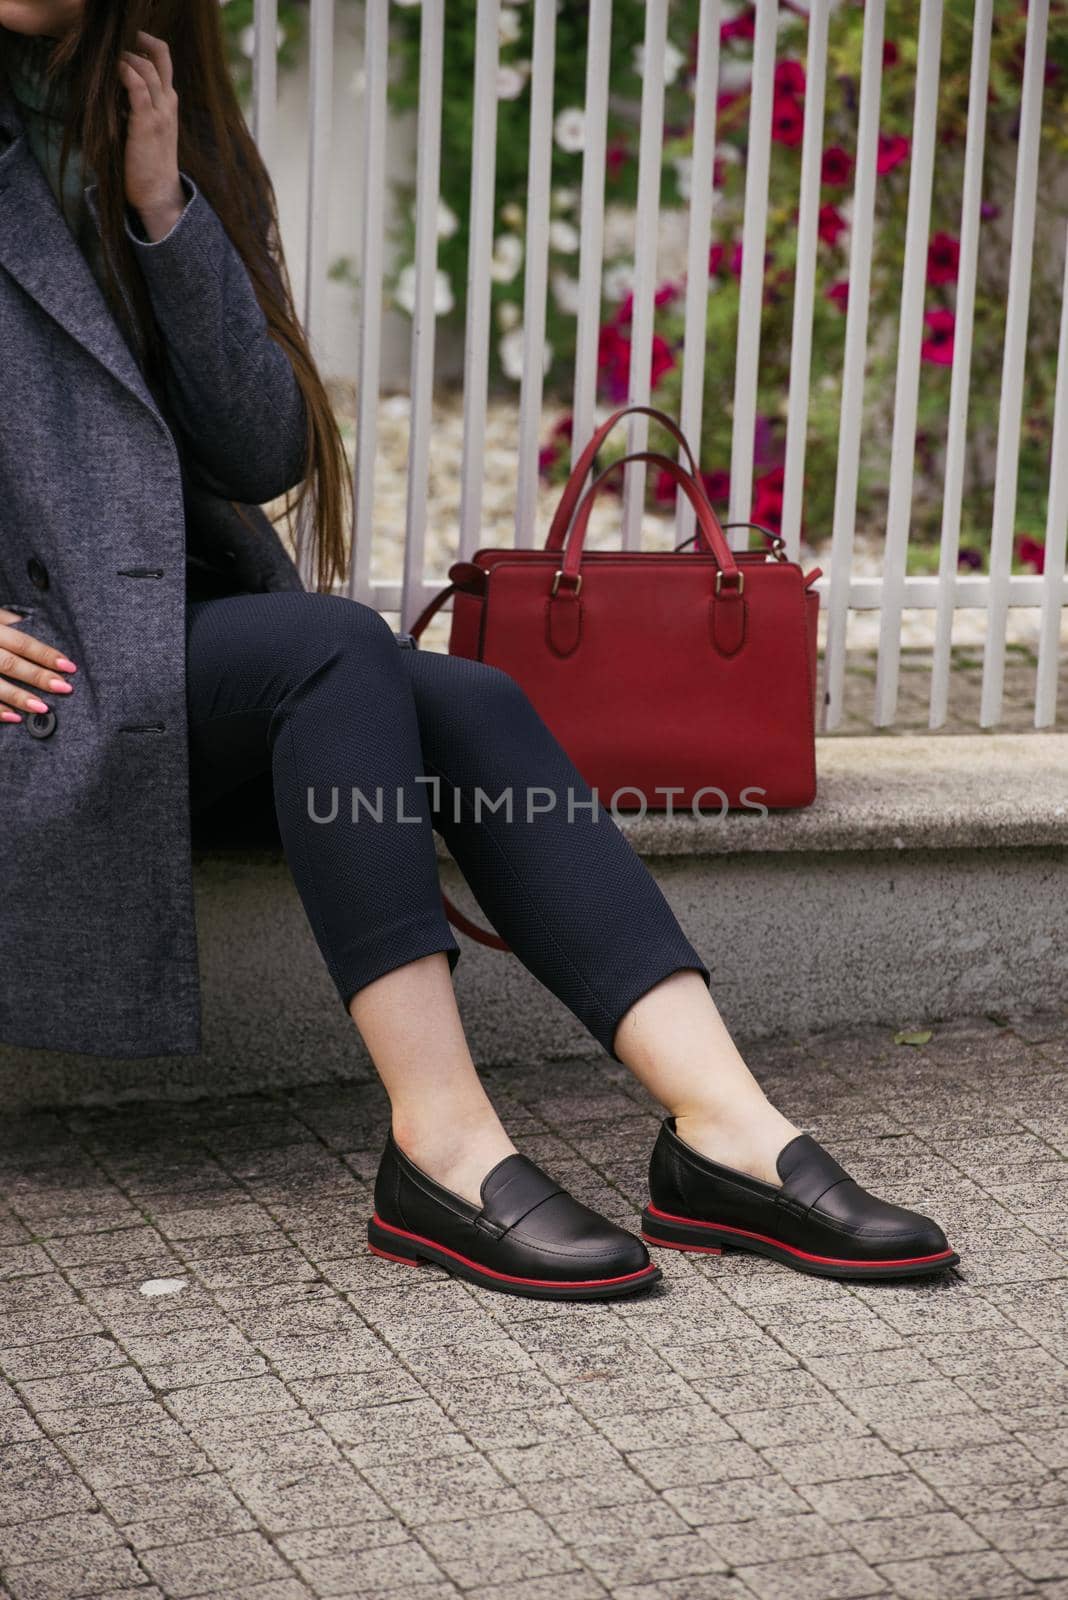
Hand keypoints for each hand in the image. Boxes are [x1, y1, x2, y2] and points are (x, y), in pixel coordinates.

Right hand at [0, 609, 75, 723]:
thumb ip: (8, 621)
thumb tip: (35, 627)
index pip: (22, 642)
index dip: (46, 655)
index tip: (69, 667)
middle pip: (10, 663)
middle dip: (38, 677)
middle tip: (64, 688)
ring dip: (19, 697)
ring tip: (43, 707)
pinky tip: (15, 718)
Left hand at [118, 30, 184, 241]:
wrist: (158, 195)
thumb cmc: (147, 166)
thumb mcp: (145, 130)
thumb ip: (136, 109)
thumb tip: (114, 91)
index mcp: (168, 105)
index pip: (163, 63)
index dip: (147, 46)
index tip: (127, 43)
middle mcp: (168, 104)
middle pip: (160, 57)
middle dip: (138, 41)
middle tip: (117, 40)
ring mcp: (160, 113)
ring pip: (148, 68)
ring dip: (127, 57)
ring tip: (110, 57)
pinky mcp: (147, 124)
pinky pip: (138, 88)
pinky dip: (125, 73)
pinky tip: (114, 71)